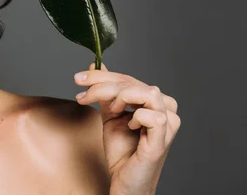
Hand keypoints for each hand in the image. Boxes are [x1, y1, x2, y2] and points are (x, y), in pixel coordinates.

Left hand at [74, 62, 180, 194]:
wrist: (124, 181)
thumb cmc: (122, 151)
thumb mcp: (110, 115)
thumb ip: (106, 92)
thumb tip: (95, 65)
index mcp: (154, 101)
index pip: (128, 79)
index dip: (101, 76)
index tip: (77, 78)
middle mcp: (166, 108)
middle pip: (133, 83)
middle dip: (102, 85)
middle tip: (82, 95)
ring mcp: (168, 123)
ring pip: (145, 92)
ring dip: (120, 97)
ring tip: (111, 112)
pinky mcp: (164, 139)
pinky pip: (152, 116)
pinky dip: (135, 118)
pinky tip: (130, 127)